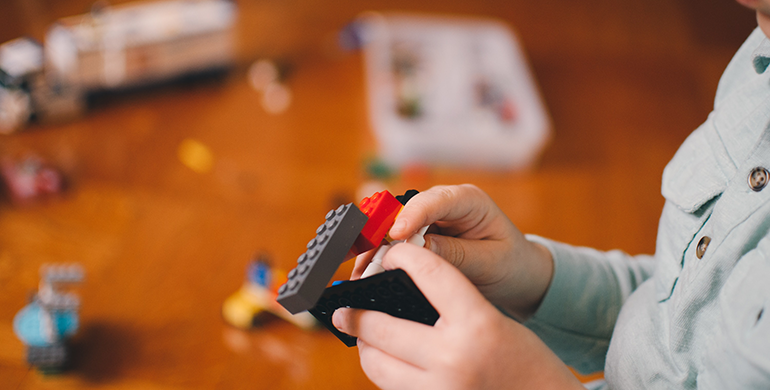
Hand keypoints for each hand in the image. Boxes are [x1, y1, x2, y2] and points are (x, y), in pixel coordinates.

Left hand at [335, 244, 581, 389]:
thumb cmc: (526, 361)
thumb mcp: (496, 321)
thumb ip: (453, 305)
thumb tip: (401, 291)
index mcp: (477, 325)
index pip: (430, 274)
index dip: (404, 257)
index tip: (390, 254)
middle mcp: (453, 358)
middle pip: (382, 326)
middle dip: (357, 313)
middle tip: (344, 308)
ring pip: (376, 364)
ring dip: (364, 346)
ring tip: (362, 335)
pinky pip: (392, 387)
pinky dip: (384, 371)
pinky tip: (386, 359)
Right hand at [353, 184, 552, 318]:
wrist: (517, 274)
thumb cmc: (509, 263)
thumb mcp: (489, 262)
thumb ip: (455, 254)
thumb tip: (418, 250)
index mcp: (469, 201)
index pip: (436, 200)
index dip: (412, 215)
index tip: (396, 235)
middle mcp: (444, 204)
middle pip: (404, 210)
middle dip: (382, 234)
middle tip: (366, 260)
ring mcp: (429, 218)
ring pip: (392, 226)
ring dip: (374, 248)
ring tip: (360, 272)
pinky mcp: (419, 235)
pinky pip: (393, 242)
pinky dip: (379, 257)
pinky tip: (366, 273)